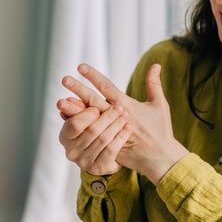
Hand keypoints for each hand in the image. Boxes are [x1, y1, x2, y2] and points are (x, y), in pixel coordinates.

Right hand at [57, 97, 131, 175]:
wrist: (103, 154)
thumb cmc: (93, 130)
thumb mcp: (85, 119)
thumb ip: (77, 109)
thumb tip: (68, 99)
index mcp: (65, 137)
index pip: (74, 124)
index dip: (87, 115)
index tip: (97, 108)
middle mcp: (72, 152)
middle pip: (92, 130)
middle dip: (107, 117)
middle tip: (119, 108)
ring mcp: (84, 162)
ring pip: (103, 139)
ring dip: (116, 125)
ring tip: (125, 115)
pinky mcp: (98, 168)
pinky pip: (112, 150)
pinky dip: (121, 137)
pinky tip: (128, 128)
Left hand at [62, 63, 188, 183]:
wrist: (160, 157)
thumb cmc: (161, 129)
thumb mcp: (159, 104)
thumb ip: (154, 84)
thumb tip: (155, 64)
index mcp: (127, 106)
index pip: (107, 87)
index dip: (94, 76)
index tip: (81, 67)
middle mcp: (116, 117)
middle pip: (93, 101)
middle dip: (78, 89)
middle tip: (65, 79)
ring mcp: (111, 131)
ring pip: (89, 118)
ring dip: (74, 109)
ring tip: (60, 101)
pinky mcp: (107, 144)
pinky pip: (90, 134)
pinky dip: (79, 126)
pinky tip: (67, 120)